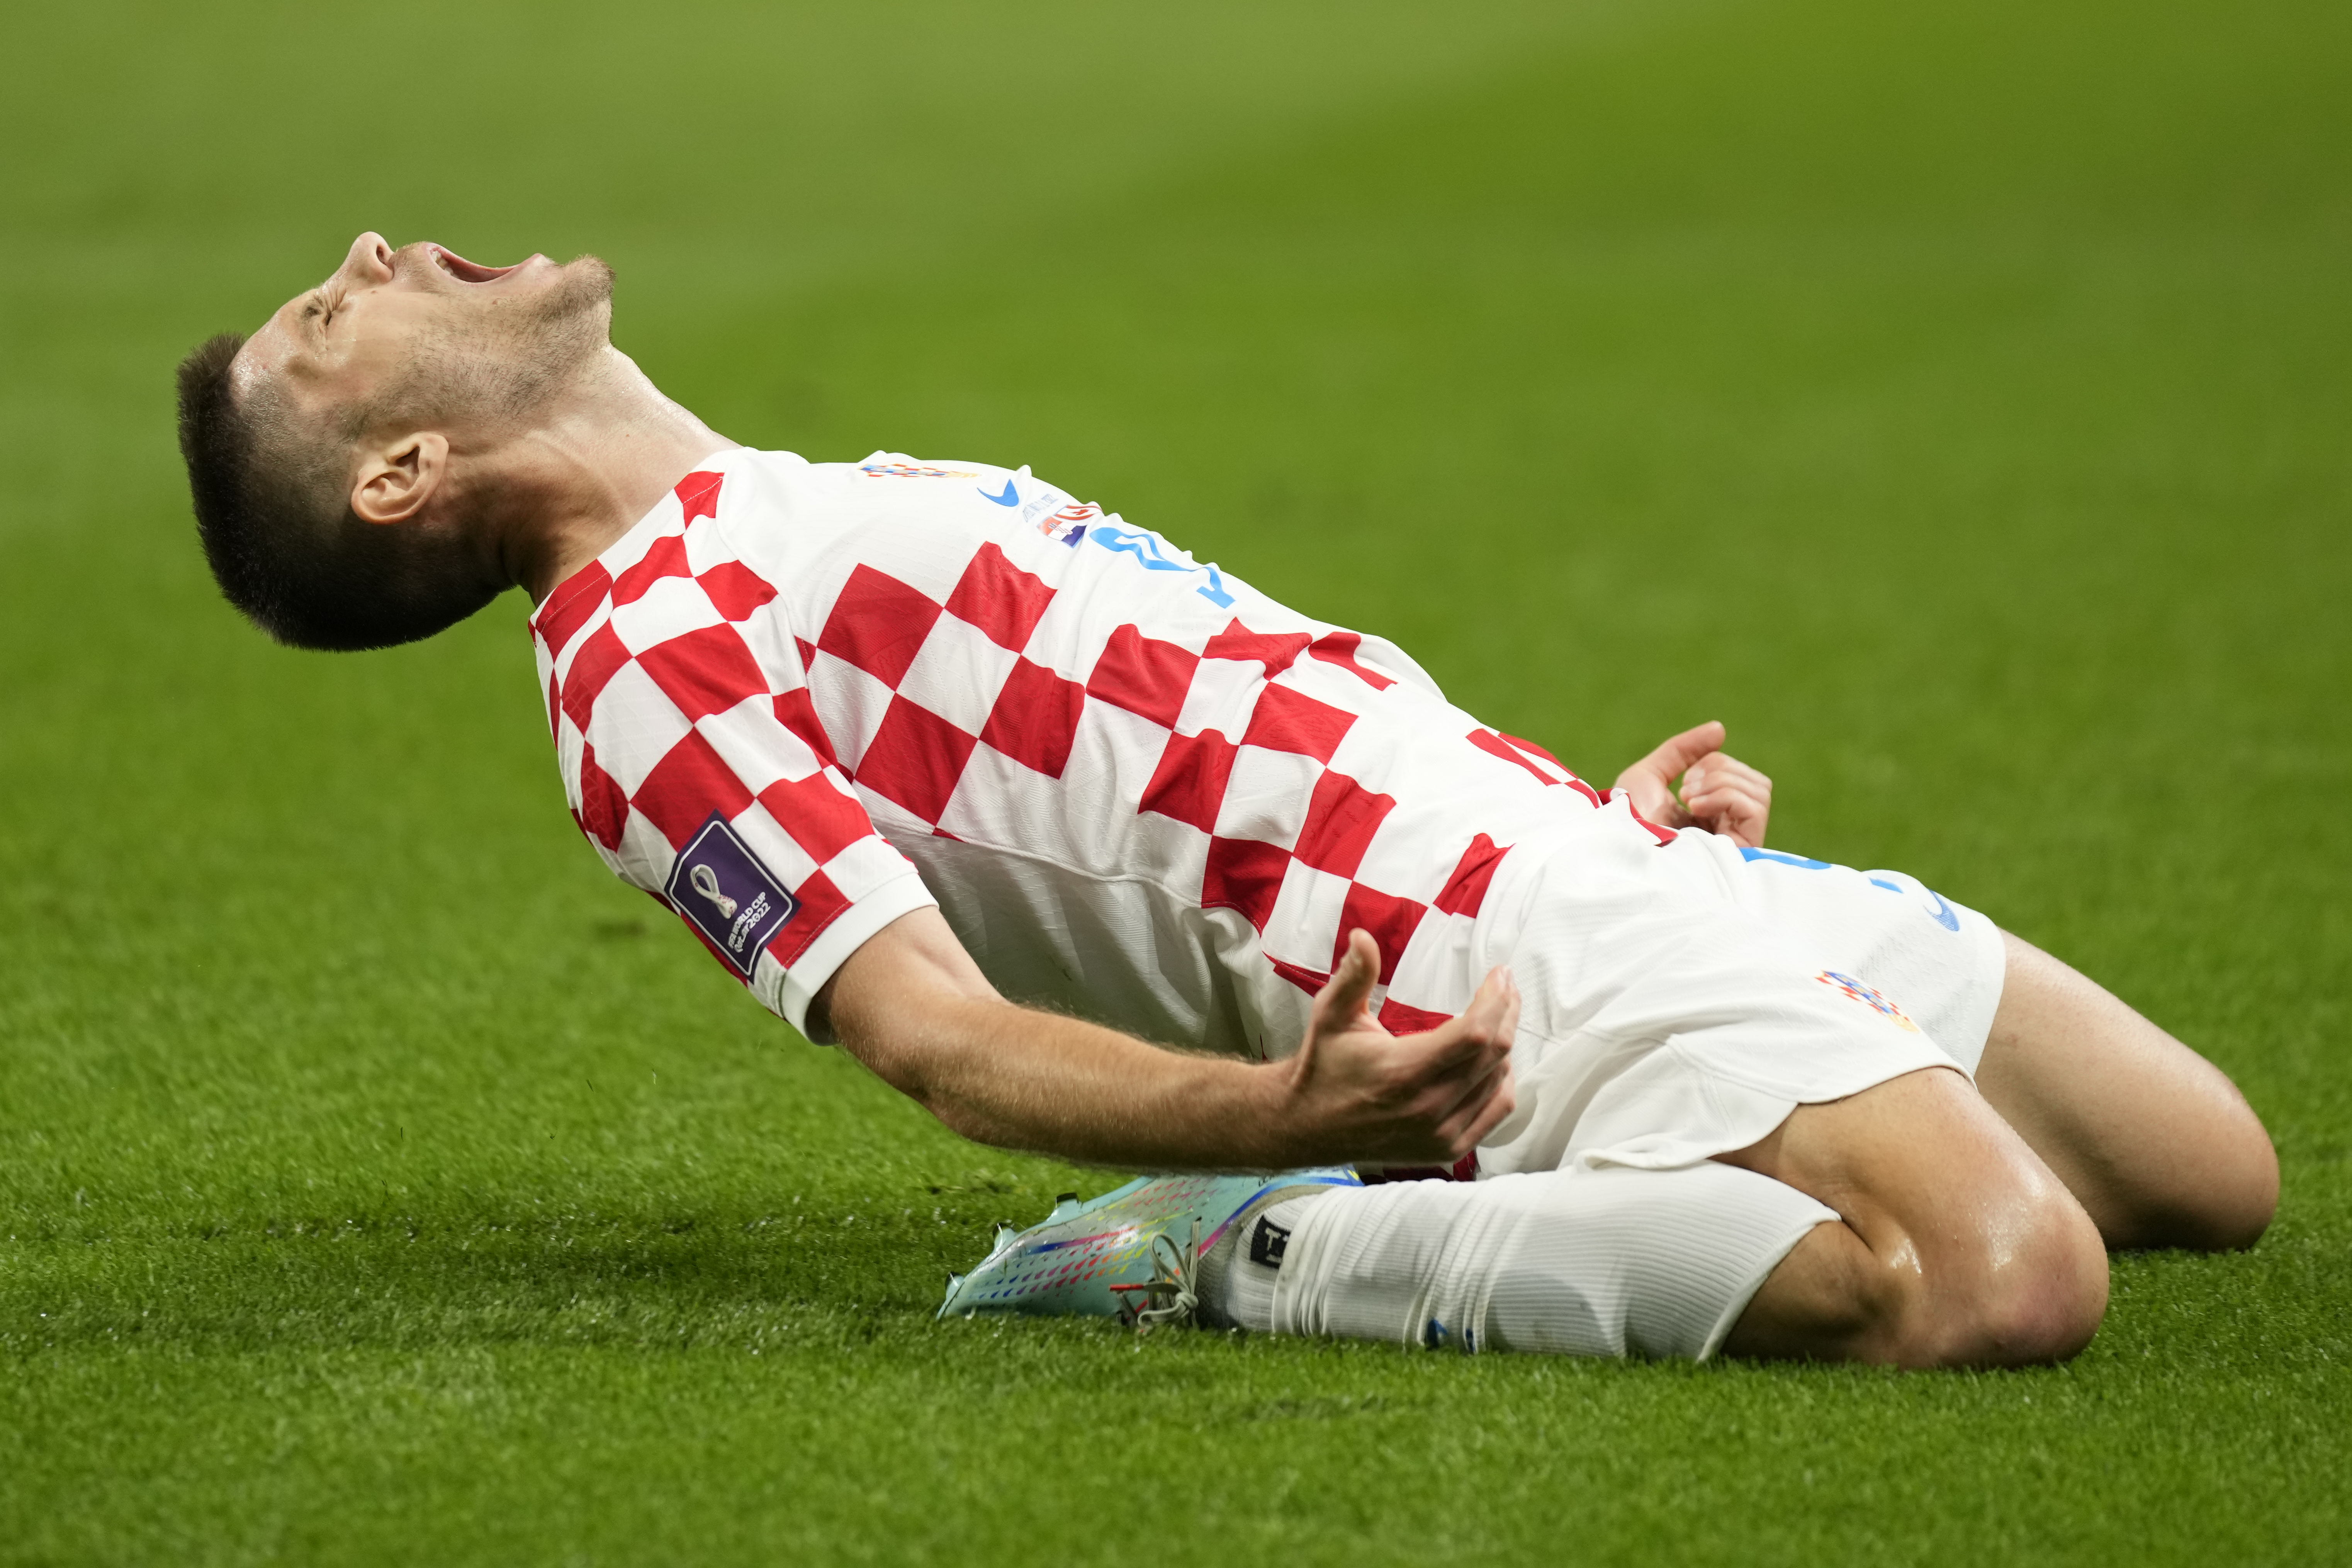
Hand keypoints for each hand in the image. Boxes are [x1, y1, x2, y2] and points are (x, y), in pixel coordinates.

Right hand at [1274, 930, 1518, 1165]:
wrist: (1307, 1124)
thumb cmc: (1323, 1065)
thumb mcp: (1331, 1014)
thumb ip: (1353, 976)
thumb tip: (1363, 937)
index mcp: (1403, 1072)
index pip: (1474, 1034)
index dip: (1496, 1000)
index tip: (1499, 975)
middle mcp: (1427, 1107)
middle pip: (1494, 1054)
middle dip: (1506, 1012)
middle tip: (1505, 987)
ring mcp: (1440, 1133)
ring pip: (1499, 1081)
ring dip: (1504, 1044)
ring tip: (1497, 1016)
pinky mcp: (1446, 1149)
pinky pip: (1496, 1111)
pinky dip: (1501, 1082)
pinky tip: (1494, 1062)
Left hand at [1613, 719, 1772, 847]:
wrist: (1620, 848)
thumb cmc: (1626, 818)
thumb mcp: (1648, 775)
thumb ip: (1682, 750)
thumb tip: (1719, 729)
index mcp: (1708, 816)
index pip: (1738, 776)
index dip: (1712, 763)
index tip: (1683, 782)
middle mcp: (1726, 830)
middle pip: (1754, 781)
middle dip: (1718, 770)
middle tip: (1685, 789)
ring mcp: (1736, 842)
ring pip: (1758, 790)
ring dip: (1720, 782)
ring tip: (1689, 800)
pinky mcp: (1742, 851)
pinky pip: (1754, 807)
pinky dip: (1725, 796)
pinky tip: (1696, 809)